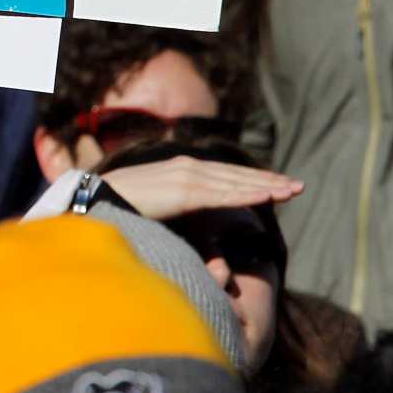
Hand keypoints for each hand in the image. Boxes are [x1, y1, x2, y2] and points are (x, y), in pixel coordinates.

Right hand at [103, 156, 302, 220]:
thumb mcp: (158, 206)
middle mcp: (187, 167)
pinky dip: (249, 194)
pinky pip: (224, 195)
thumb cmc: (122, 206)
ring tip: (292, 191)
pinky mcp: (184, 191)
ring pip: (235, 183)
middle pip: (236, 174)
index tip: (277, 184)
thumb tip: (193, 225)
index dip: (253, 178)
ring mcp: (186, 176)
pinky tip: (270, 196)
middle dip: (268, 180)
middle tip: (297, 187)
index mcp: (181, 169)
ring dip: (266, 186)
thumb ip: (179, 210)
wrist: (96, 199)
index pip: (225, 174)